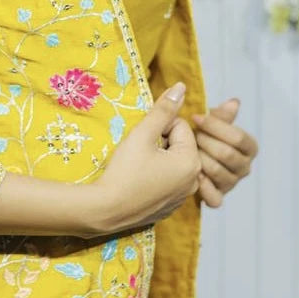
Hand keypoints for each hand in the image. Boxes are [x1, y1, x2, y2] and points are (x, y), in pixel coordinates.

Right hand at [89, 81, 201, 234]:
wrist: (104, 210)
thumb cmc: (123, 170)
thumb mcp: (142, 134)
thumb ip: (163, 110)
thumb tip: (181, 87)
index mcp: (191, 161)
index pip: (180, 126)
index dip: (158, 127)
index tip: (142, 141)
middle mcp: (194, 181)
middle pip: (179, 146)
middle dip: (160, 144)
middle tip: (138, 154)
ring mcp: (183, 197)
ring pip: (173, 164)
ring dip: (158, 160)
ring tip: (137, 168)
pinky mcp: (170, 208)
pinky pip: (168, 183)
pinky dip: (156, 178)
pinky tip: (138, 183)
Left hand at [192, 98, 258, 208]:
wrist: (186, 163)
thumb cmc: (203, 139)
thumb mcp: (212, 125)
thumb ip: (222, 116)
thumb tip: (234, 102)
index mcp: (248, 148)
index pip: (238, 137)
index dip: (216, 126)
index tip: (195, 117)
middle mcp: (244, 167)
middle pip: (227, 154)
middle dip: (205, 142)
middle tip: (188, 135)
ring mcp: (231, 184)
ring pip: (217, 172)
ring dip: (199, 160)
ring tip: (185, 152)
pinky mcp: (218, 198)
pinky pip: (214, 197)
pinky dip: (201, 187)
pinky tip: (191, 176)